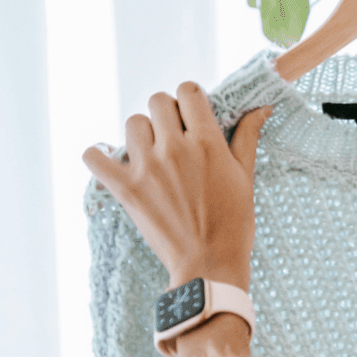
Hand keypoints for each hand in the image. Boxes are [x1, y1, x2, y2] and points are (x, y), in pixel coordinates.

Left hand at [83, 85, 270, 291]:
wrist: (209, 265)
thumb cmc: (234, 224)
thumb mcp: (246, 177)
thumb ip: (247, 137)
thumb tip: (262, 107)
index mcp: (207, 143)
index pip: (188, 91)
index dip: (191, 99)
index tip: (193, 115)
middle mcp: (174, 148)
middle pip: (158, 102)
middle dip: (167, 114)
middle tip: (175, 137)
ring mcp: (147, 167)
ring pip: (132, 123)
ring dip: (142, 134)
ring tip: (152, 155)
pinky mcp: (126, 188)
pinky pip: (94, 157)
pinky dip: (98, 156)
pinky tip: (111, 162)